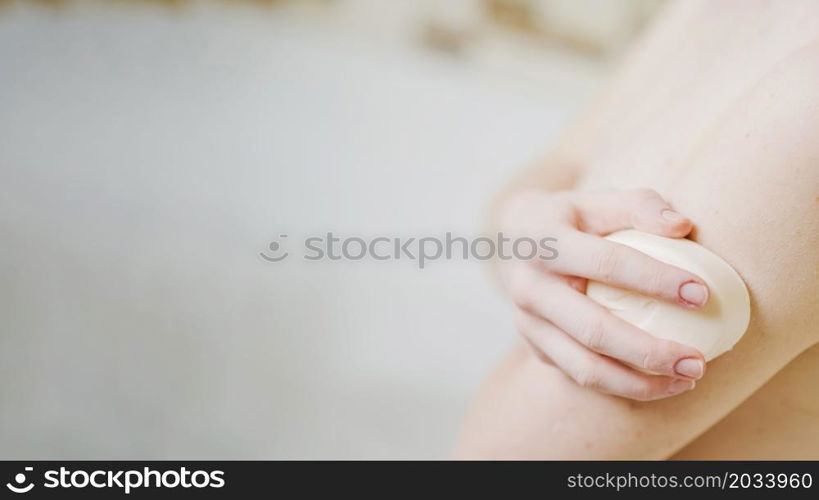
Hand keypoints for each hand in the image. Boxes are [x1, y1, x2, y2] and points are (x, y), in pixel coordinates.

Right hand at [497, 188, 709, 400]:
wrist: (512, 240)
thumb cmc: (571, 218)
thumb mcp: (597, 200)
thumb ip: (639, 205)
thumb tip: (682, 227)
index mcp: (546, 243)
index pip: (605, 263)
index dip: (655, 280)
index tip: (702, 295)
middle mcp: (530, 288)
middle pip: (594, 331)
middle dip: (650, 352)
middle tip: (698, 362)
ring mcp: (528, 323)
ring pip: (585, 368)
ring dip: (639, 383)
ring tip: (687, 382)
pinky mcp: (534, 347)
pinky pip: (580, 376)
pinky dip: (623, 387)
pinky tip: (660, 383)